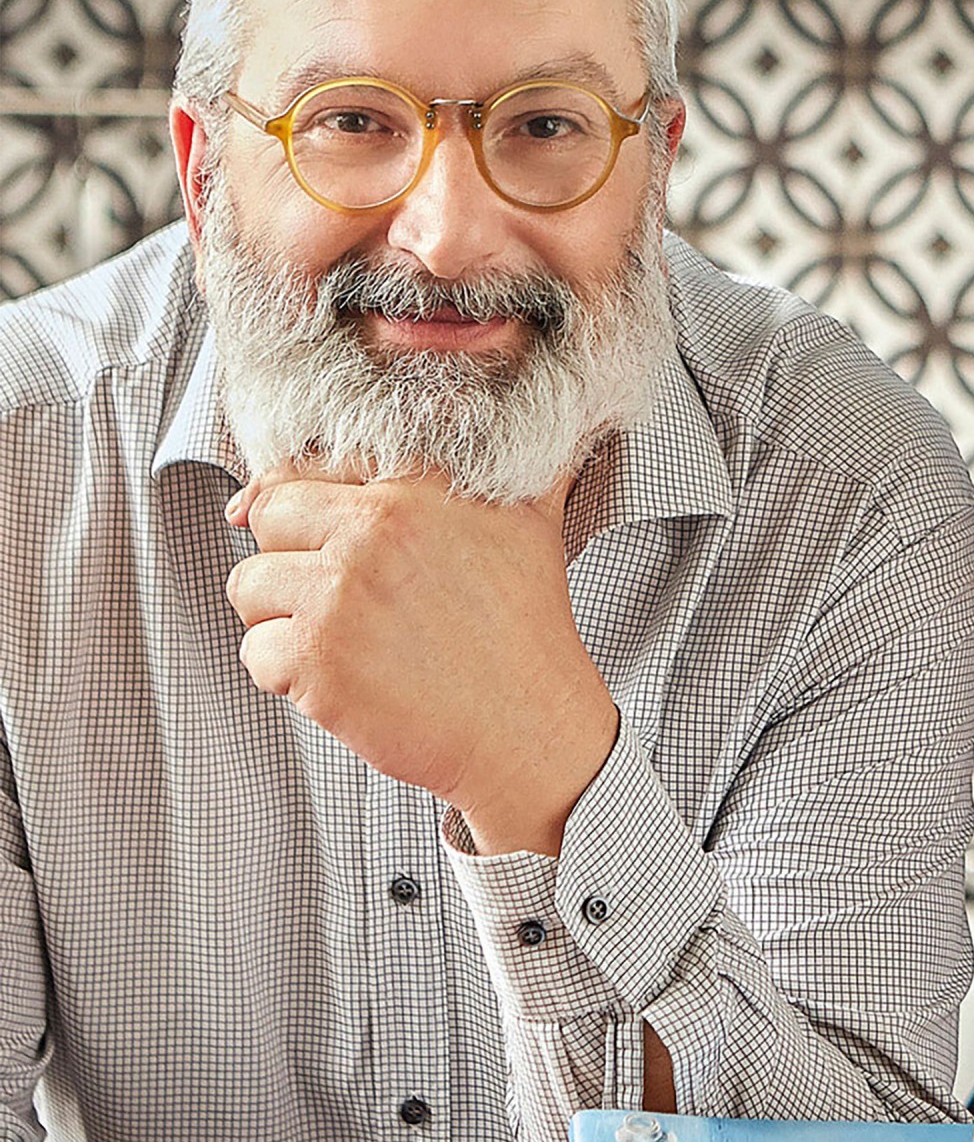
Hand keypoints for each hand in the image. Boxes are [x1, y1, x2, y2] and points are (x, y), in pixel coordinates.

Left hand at [224, 468, 618, 853]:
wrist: (532, 731)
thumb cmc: (528, 636)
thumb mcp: (534, 523)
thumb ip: (522, 460)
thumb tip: (556, 410)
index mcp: (415, 490)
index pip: (306, 465)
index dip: (290, 496)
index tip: (284, 522)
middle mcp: (372, 532)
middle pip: (265, 518)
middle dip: (287, 559)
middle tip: (338, 598)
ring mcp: (338, 596)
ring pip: (248, 587)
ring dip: (280, 619)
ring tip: (342, 642)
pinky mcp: (317, 661)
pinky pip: (255, 654)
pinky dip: (288, 677)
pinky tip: (344, 681)